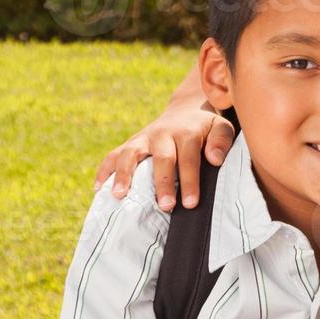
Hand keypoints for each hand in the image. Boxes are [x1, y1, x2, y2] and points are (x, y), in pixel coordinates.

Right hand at [93, 103, 235, 210]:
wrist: (185, 112)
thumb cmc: (205, 129)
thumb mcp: (221, 128)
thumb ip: (221, 141)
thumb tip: (215, 159)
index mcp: (187, 132)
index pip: (188, 158)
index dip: (189, 181)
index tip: (191, 203)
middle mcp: (162, 134)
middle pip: (161, 158)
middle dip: (162, 183)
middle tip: (166, 206)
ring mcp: (143, 138)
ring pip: (130, 154)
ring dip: (124, 174)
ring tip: (119, 195)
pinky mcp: (130, 143)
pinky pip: (113, 155)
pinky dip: (103, 170)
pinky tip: (98, 189)